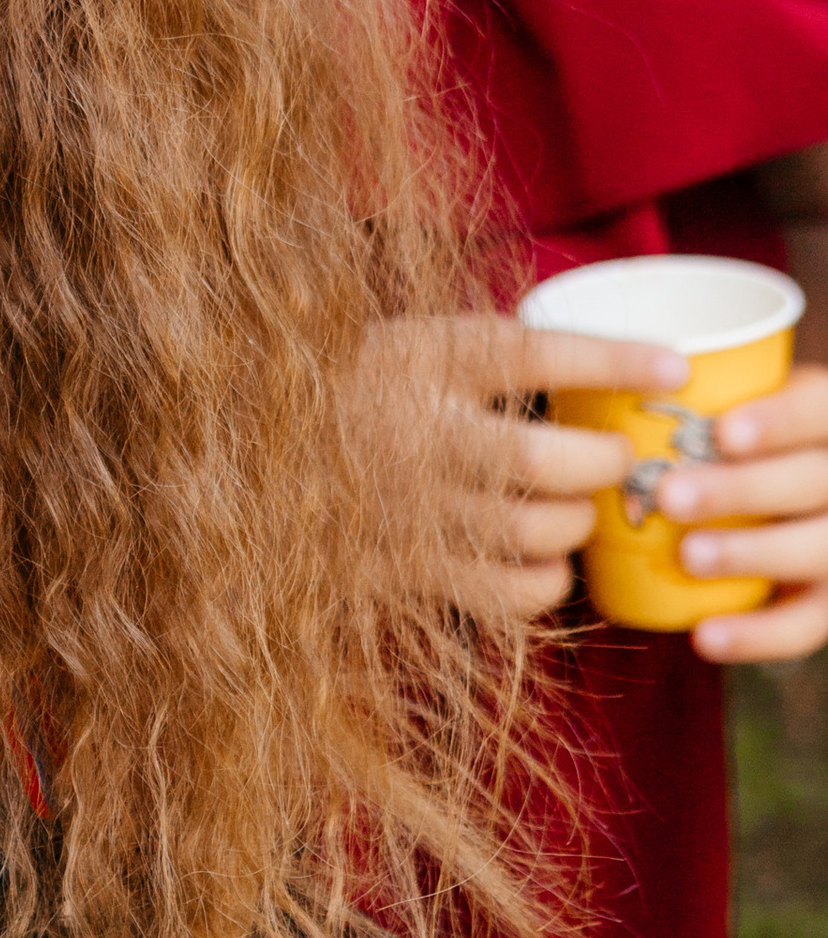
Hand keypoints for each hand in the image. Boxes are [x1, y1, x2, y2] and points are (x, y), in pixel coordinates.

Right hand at [390, 316, 675, 621]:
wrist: (264, 462)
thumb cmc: (360, 393)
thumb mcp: (411, 347)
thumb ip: (489, 353)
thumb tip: (622, 363)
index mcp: (414, 361)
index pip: (528, 353)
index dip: (609, 359)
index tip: (674, 365)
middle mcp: (412, 433)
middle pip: (542, 458)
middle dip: (604, 463)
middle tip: (616, 459)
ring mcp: (406, 508)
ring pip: (534, 528)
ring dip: (578, 521)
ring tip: (576, 508)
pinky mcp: (403, 570)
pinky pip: (508, 590)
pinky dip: (547, 578)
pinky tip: (543, 557)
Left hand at [662, 363, 827, 662]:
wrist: (782, 510)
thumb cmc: (738, 449)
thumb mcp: (738, 413)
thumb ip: (699, 408)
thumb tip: (602, 407)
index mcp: (825, 423)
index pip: (818, 410)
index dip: (780, 420)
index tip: (722, 431)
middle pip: (813, 481)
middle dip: (743, 489)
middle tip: (672, 495)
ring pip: (817, 551)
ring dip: (751, 553)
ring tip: (688, 555)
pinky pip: (805, 626)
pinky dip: (757, 635)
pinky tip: (704, 637)